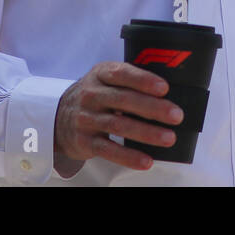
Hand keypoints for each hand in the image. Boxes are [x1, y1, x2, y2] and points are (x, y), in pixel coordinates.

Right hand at [53, 61, 184, 172]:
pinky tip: (146, 160)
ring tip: (168, 138)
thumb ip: (129, 81)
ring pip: (119, 125)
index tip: (164, 88)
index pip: (122, 74)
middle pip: (124, 100)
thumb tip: (166, 94)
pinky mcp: (85, 141)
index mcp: (100, 74)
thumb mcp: (105, 79)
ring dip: (146, 133)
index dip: (143, 80)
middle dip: (152, 108)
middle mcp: (91, 94)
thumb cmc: (95, 96)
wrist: (59, 118)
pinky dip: (129, 157)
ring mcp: (87, 118)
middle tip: (176, 115)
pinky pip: (109, 150)